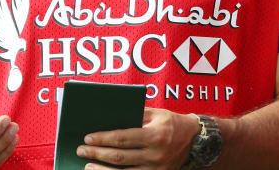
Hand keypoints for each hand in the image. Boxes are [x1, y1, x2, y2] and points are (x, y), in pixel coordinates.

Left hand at [76, 107, 201, 169]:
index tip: (88, 138)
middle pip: (119, 157)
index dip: (103, 139)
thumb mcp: (156, 114)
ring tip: (87, 165)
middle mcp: (156, 154)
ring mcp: (156, 169)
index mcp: (155, 135)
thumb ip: (135, 115)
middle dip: (97, 153)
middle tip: (81, 150)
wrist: (196, 140)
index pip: (123, 138)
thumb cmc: (172, 123)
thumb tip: (109, 118)